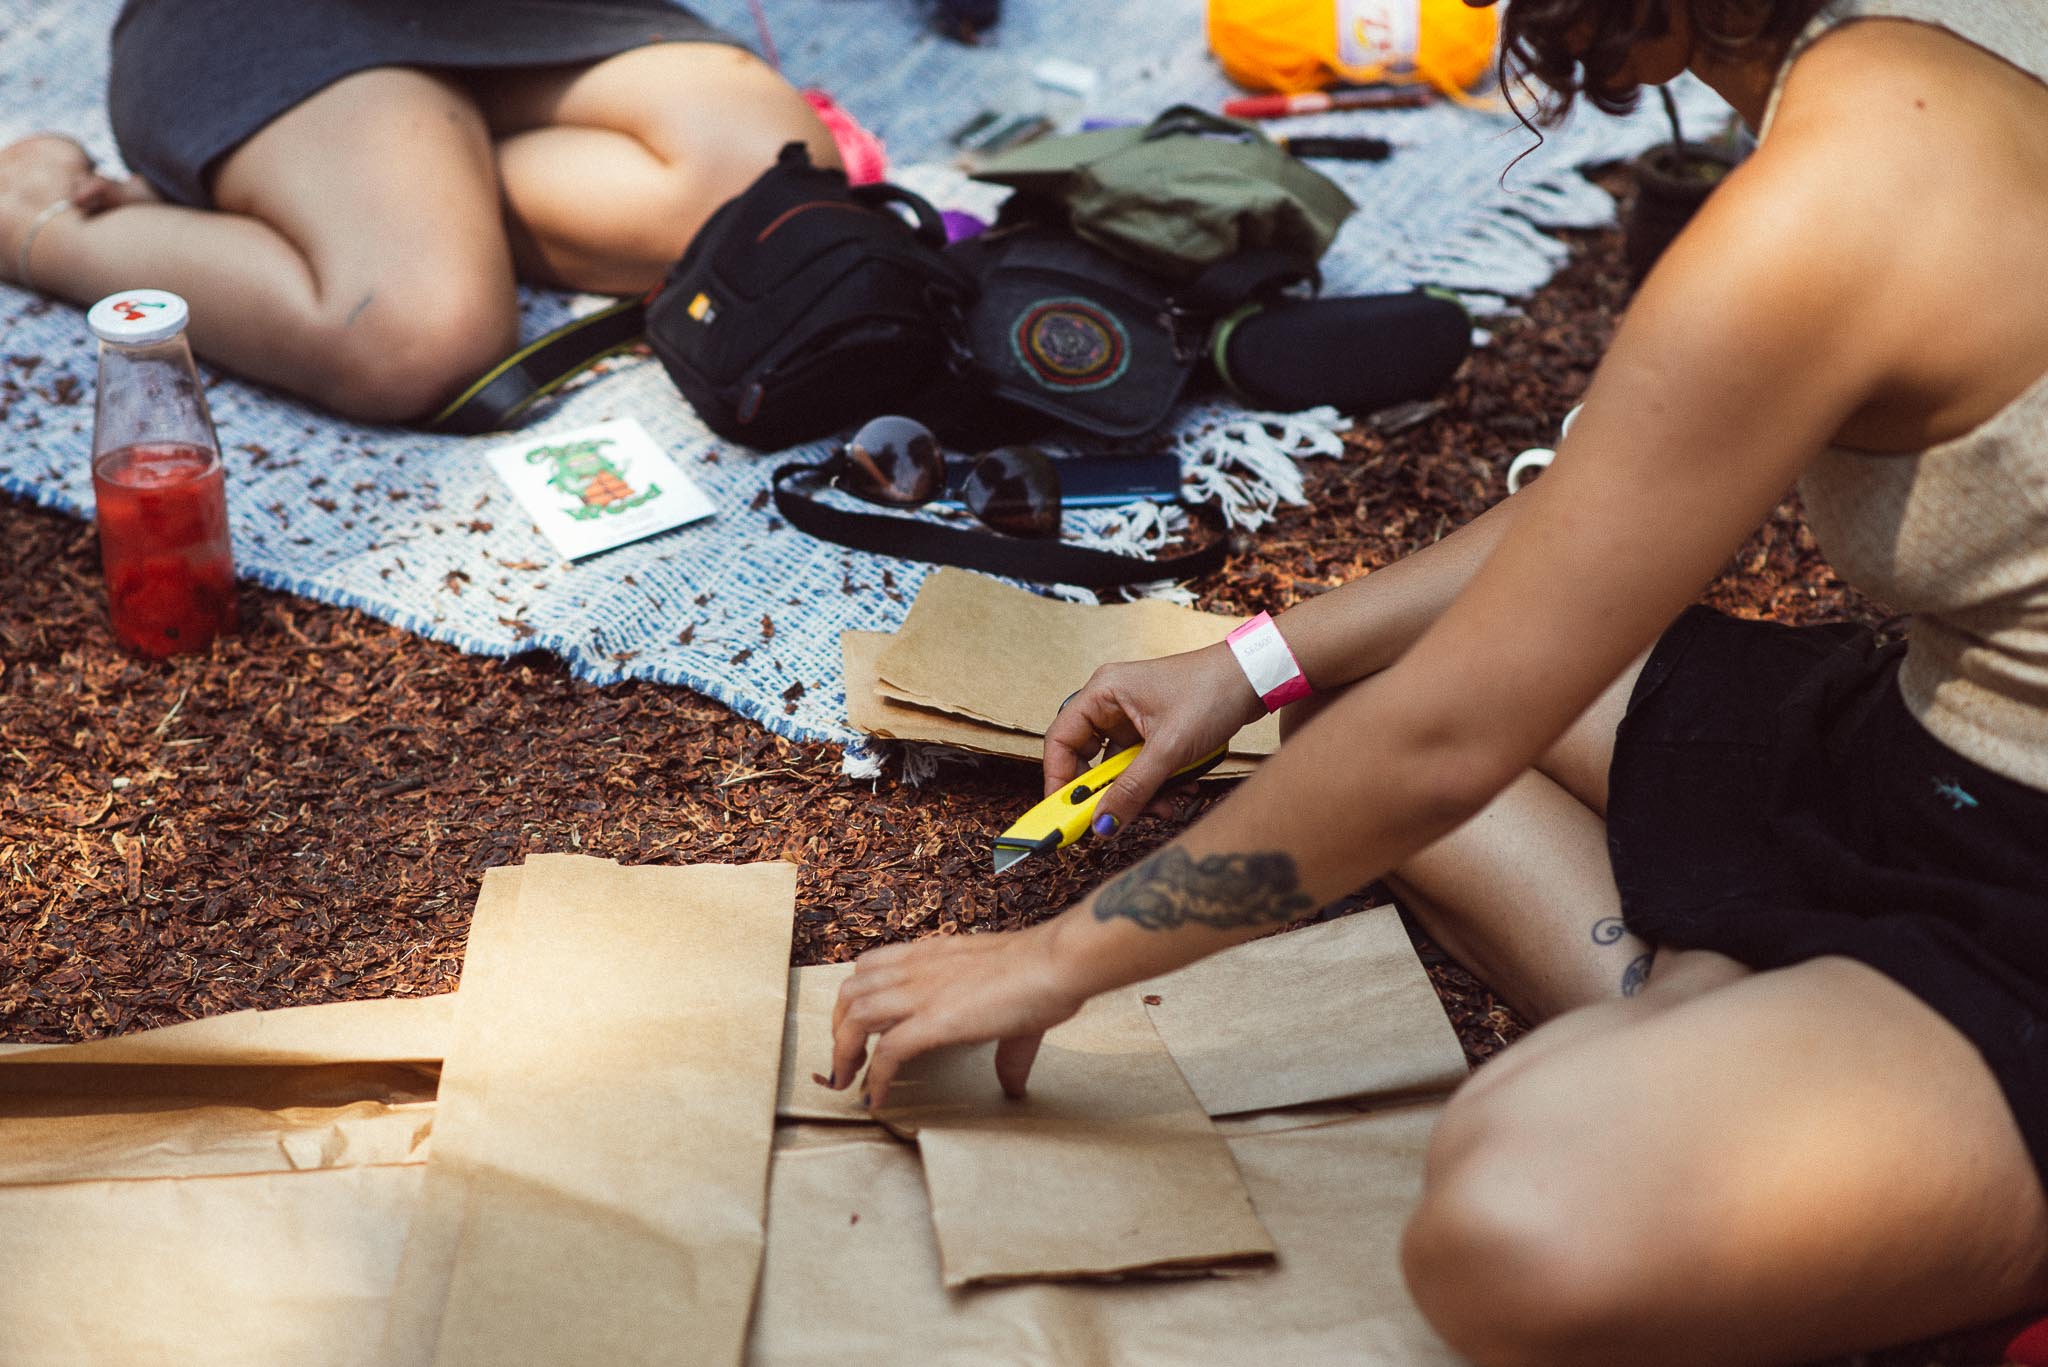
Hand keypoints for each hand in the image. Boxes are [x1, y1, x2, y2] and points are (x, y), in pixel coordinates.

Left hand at [828, 921, 1089, 1108]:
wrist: (1056, 962)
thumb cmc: (1040, 972)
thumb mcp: (1007, 1000)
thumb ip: (1004, 1048)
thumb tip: (1014, 1086)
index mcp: (930, 955)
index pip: (868, 966)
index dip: (854, 998)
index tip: (856, 1029)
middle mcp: (917, 968)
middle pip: (849, 992)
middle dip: (838, 1028)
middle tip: (847, 1061)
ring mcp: (922, 992)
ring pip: (854, 1017)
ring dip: (844, 1053)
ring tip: (849, 1082)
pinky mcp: (936, 1020)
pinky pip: (887, 1052)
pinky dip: (876, 1078)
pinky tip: (878, 1098)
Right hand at [1044, 642, 1262, 835]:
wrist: (1258, 677)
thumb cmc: (1213, 692)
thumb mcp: (1169, 749)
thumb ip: (1133, 790)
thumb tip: (1101, 825)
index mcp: (1103, 692)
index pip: (1060, 740)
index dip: (1057, 780)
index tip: (1063, 814)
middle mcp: (1112, 702)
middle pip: (1089, 759)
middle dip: (1108, 793)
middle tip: (1117, 820)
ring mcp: (1134, 716)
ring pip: (1119, 769)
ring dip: (1139, 793)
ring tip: (1168, 806)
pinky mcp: (1155, 729)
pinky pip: (1142, 767)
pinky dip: (1156, 785)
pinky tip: (1180, 793)